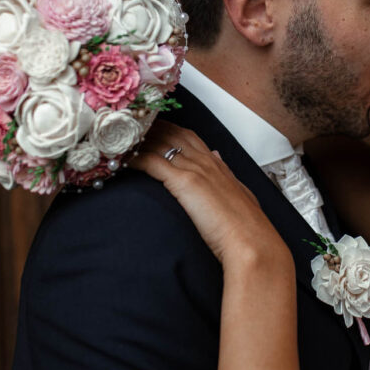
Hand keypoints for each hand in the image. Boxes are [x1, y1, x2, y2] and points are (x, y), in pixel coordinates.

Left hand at [128, 122, 285, 264]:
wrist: (251, 241)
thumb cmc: (247, 226)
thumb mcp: (239, 193)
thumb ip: (227, 174)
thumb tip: (219, 157)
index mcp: (218, 164)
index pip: (189, 137)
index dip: (169, 129)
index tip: (153, 127)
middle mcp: (206, 161)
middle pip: (172, 133)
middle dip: (150, 128)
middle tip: (127, 127)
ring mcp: (195, 169)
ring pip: (161, 143)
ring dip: (138, 140)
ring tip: (118, 140)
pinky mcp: (184, 182)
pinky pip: (152, 162)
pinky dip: (135, 158)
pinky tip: (122, 159)